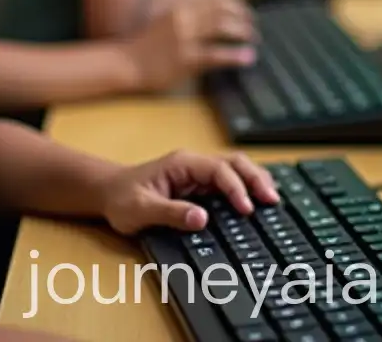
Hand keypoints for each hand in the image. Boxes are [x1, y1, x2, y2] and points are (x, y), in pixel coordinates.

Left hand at [101, 151, 279, 234]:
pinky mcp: (199, 186)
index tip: (246, 209)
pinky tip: (257, 200)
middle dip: (254, 178)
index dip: (235, 188)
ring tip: (273, 199)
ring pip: (234, 169)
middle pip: (233, 163)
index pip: (218, 170)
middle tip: (272, 200)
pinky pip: (227, 182)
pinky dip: (245, 188)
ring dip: (254, 181)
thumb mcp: (141, 210)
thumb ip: (171, 213)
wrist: (109, 193)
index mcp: (182, 164)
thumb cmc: (122, 199)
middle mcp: (193, 164)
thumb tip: (202, 219)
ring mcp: (197, 174)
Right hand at [127, 0, 256, 90]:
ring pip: (222, 27)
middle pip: (223, 9)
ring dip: (243, 32)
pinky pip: (217, 54)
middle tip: (253, 28)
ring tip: (253, 40)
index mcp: (180, 7)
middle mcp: (184, 18)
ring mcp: (185, 38)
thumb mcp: (165, 22)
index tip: (245, 12)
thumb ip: (186, 16)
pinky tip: (246, 58)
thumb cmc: (145, 45)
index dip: (236, 3)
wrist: (125, 63)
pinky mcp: (186, 59)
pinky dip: (236, 55)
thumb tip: (210, 16)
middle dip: (244, 17)